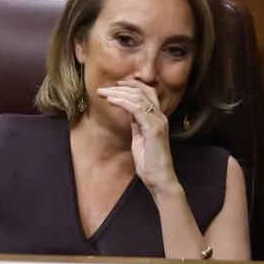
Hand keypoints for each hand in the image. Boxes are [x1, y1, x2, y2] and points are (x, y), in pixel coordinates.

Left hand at [96, 79, 180, 195]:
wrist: (159, 178)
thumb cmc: (149, 163)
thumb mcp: (140, 139)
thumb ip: (136, 124)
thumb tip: (129, 112)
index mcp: (158, 118)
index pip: (147, 93)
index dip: (132, 86)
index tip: (115, 85)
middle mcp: (160, 117)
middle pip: (142, 91)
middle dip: (122, 87)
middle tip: (104, 88)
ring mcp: (158, 121)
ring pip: (138, 97)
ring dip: (119, 93)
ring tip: (104, 93)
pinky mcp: (153, 128)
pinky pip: (137, 109)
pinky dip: (123, 102)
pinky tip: (112, 101)